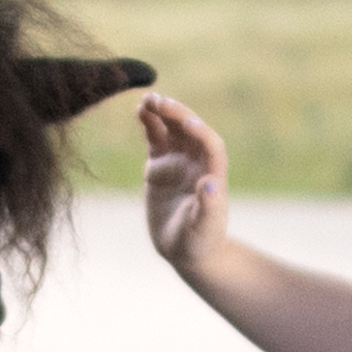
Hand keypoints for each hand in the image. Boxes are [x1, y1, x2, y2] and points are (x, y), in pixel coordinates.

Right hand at [140, 93, 228, 274]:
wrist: (184, 250)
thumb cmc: (198, 242)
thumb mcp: (203, 229)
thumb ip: (208, 207)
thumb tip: (210, 184)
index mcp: (213, 173)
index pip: (210, 145)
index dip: (200, 132)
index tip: (186, 122)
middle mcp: (197, 162)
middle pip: (189, 129)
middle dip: (176, 114)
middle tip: (158, 101)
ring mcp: (178, 161)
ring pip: (172, 129)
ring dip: (161, 112)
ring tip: (147, 100)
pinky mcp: (160, 165)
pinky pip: (155, 138)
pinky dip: (149, 124)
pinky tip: (139, 111)